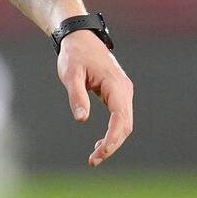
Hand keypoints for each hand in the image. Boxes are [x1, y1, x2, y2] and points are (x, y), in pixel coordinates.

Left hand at [57, 30, 133, 166]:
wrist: (80, 37)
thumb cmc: (74, 54)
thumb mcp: (70, 74)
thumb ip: (77, 95)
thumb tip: (82, 119)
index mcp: (116, 85)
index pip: (120, 119)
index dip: (112, 140)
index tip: (98, 154)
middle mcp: (124, 90)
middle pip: (125, 125)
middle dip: (112, 145)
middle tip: (93, 160)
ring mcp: (123, 91)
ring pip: (124, 122)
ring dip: (113, 141)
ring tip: (95, 156)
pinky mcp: (118, 93)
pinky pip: (120, 117)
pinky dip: (113, 132)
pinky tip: (99, 142)